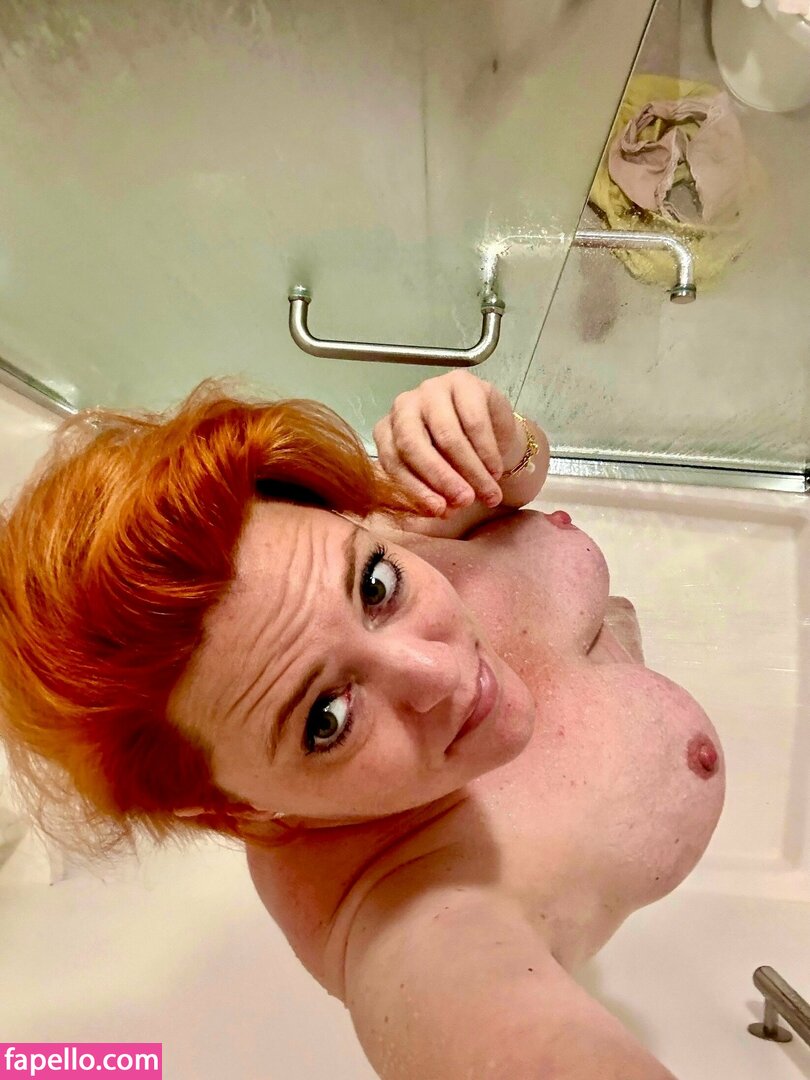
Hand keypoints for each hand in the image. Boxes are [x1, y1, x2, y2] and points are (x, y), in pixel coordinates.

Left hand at [372, 371, 523, 516]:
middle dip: (441, 478)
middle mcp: (404, 406)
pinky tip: (495, 470)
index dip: (416, 489)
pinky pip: (474, 422)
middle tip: (465, 501)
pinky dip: (486, 452)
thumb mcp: (439, 480)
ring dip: (471, 470)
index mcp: (388, 431)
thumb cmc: (456, 460)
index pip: (393, 461)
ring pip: (447, 435)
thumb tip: (442, 510)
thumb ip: (433, 493)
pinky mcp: (462, 382)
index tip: (440, 511)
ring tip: (489, 494)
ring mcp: (431, 390)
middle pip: (413, 444)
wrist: (491, 434)